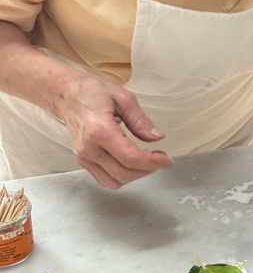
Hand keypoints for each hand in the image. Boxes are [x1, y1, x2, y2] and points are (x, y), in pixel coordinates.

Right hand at [53, 74, 172, 188]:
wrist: (66, 94)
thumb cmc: (91, 91)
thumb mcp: (123, 98)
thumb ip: (141, 120)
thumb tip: (157, 137)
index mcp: (100, 131)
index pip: (130, 158)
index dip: (152, 162)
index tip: (166, 160)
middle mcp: (90, 148)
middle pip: (124, 173)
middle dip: (147, 169)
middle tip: (160, 158)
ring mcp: (84, 157)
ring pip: (114, 181)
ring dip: (135, 175)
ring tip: (147, 161)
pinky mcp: (82, 160)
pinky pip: (104, 179)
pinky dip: (121, 177)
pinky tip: (131, 164)